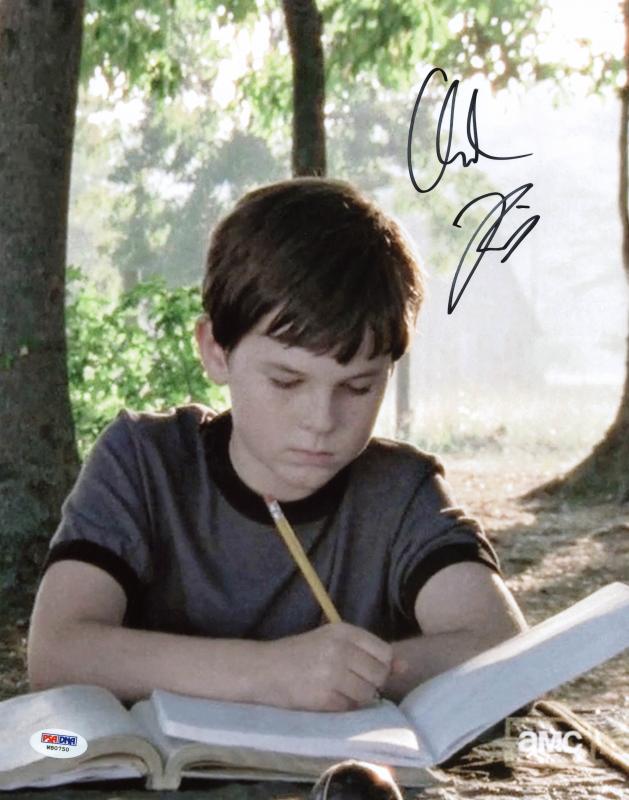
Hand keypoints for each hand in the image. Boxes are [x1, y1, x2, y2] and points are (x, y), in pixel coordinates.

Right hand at [261, 623, 404, 711]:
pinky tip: (327, 700)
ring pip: (367, 695)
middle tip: (346, 683)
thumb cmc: (299, 655)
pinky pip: (350, 709)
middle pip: (378, 675)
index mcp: (343, 630)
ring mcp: (332, 673)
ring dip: (357, 699)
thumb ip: (368, 652)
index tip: (363, 671)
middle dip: (369, 684)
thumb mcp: (332, 643)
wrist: (263, 670)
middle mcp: (340, 649)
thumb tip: (405, 666)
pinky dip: (343, 709)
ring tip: (336, 691)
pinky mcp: (324, 697)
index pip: (384, 652)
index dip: (378, 667)